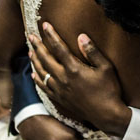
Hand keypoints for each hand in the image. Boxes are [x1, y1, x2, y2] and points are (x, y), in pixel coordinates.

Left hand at [30, 23, 130, 137]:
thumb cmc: (109, 90)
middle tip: (31, 36)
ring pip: (42, 73)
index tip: (45, 25)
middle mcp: (63, 79)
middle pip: (46, 59)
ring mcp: (60, 90)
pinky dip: (37, 79)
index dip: (51, 35)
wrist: (106, 115)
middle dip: (38, 46)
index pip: (59, 48)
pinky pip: (43, 87)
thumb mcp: (106, 68)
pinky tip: (34, 74)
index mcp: (74, 69)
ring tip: (30, 51)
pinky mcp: (60, 99)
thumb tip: (81, 36)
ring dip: (35, 61)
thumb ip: (92, 51)